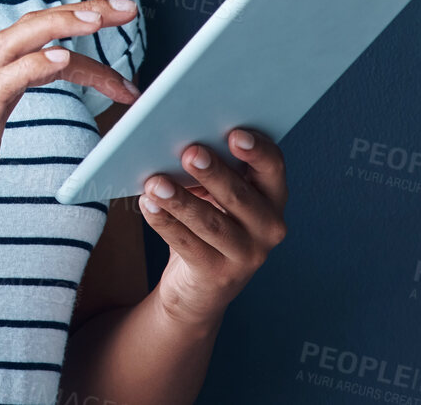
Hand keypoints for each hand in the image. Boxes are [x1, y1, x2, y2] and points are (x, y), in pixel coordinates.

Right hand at [0, 0, 140, 253]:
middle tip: (127, 8)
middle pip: (32, 26)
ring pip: (18, 41)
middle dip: (81, 13)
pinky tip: (62, 59)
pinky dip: (35, 66)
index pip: (36, 39)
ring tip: (100, 19)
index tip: (114, 25)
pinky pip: (5, 83)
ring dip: (62, 26)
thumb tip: (21, 95)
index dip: (76, 29)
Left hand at [139, 128, 287, 328]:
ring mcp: (247, 255)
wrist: (202, 286)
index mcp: (273, 195)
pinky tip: (147, 205)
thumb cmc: (211, 220)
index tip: (234, 135)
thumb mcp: (218, 193)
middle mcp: (269, 226)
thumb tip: (180, 142)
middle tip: (190, 153)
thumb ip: (210, 167)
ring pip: (211, 223)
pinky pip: (188, 245)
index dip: (257, 151)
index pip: (273, 167)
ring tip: (155, 183)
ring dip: (181, 200)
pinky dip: (164, 222)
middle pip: (239, 195)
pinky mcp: (219, 275)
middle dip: (213, 173)